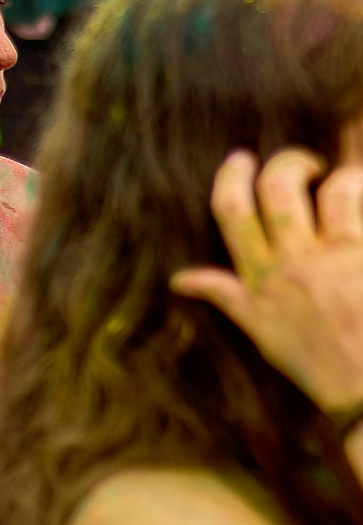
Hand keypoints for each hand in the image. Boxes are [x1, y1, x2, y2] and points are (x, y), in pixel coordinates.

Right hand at [172, 149, 362, 416]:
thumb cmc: (317, 365)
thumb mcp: (261, 333)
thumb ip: (225, 296)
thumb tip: (180, 278)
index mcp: (260, 280)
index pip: (231, 213)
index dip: (233, 177)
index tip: (241, 158)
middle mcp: (292, 265)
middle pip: (278, 189)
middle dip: (287, 163)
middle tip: (302, 164)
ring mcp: (334, 261)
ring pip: (332, 192)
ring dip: (339, 176)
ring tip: (345, 178)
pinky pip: (359, 207)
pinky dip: (360, 191)